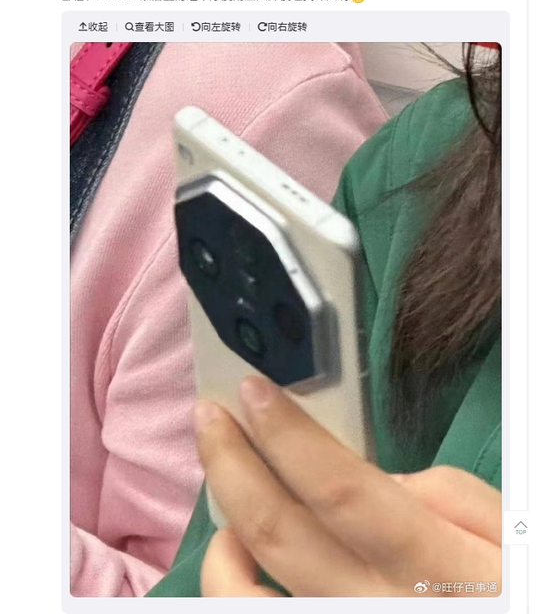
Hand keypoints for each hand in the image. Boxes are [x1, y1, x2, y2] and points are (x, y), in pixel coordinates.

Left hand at [195, 377, 500, 596]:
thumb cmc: (515, 587)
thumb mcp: (511, 531)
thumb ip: (452, 497)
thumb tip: (384, 480)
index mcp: (430, 564)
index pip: (341, 489)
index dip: (288, 436)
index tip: (254, 390)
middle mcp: (373, 605)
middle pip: (280, 532)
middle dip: (232, 462)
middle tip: (208, 414)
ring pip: (248, 591)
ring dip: (221, 522)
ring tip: (222, 473)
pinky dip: (229, 583)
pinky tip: (235, 548)